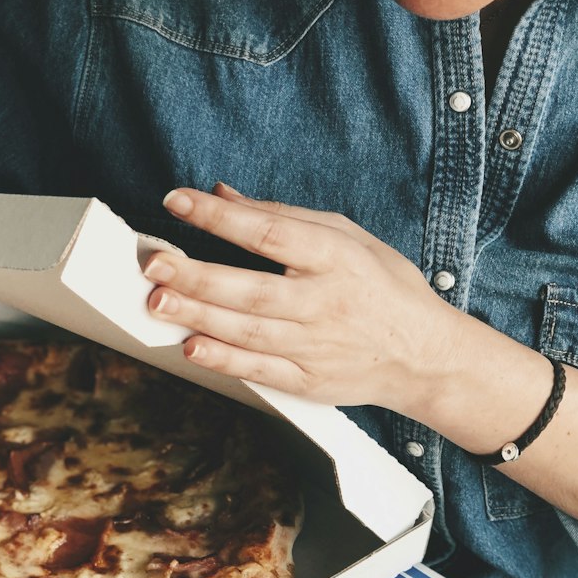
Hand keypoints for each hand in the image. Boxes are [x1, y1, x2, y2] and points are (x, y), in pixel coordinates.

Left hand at [144, 183, 466, 416]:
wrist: (423, 357)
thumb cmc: (384, 288)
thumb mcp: (348, 238)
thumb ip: (284, 216)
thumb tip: (225, 196)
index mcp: (336, 257)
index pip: (270, 232)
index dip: (221, 218)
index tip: (177, 202)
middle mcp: (323, 302)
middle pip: (250, 289)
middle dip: (197, 275)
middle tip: (154, 263)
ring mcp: (314, 346)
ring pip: (247, 331)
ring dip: (198, 316)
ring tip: (158, 301)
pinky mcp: (307, 381)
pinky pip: (258, 370)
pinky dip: (223, 360)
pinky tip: (192, 348)